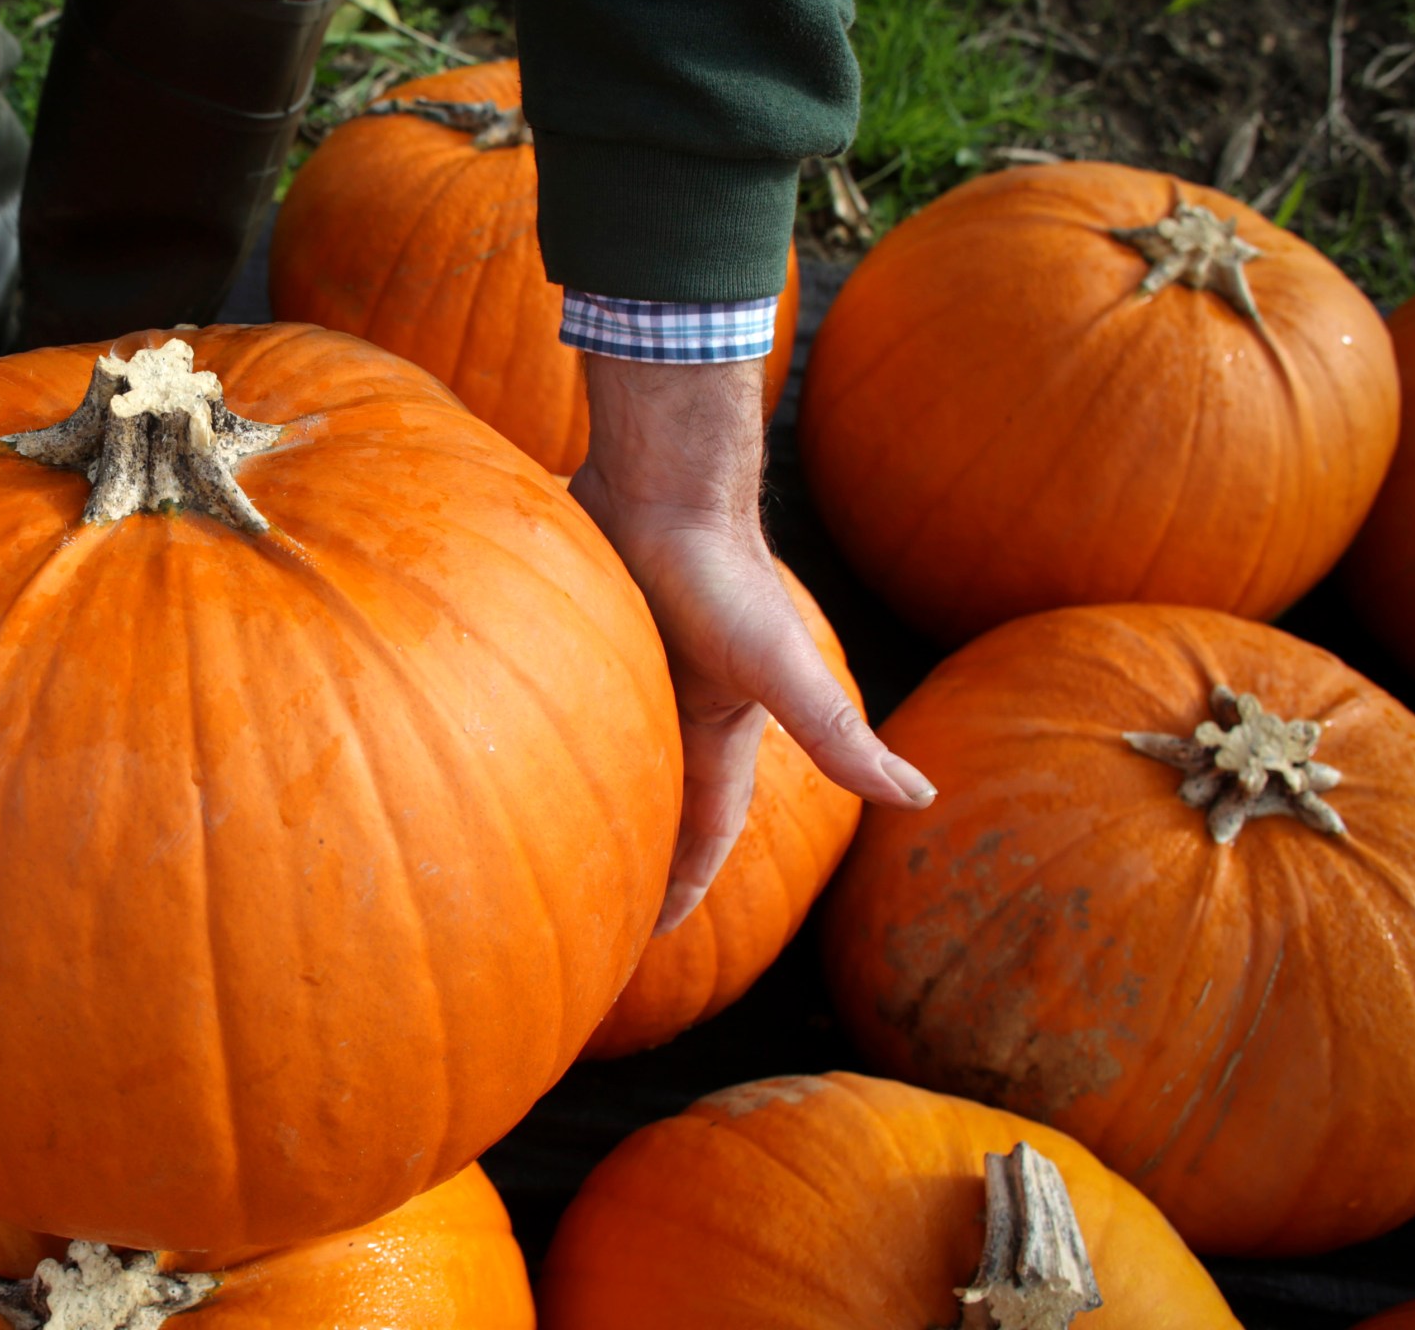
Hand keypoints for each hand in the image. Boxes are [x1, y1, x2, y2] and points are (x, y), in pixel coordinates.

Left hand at [570, 351, 934, 934]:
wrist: (659, 483)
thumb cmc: (720, 575)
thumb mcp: (778, 667)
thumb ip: (836, 735)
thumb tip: (920, 795)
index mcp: (721, 724)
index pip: (707, 825)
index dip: (689, 878)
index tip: (655, 931)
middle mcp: (675, 702)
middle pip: (651, 794)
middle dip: (633, 848)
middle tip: (589, 906)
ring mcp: (628, 668)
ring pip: (600, 749)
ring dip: (580, 791)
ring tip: (532, 842)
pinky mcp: (582, 632)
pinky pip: (559, 698)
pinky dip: (538, 730)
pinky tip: (494, 748)